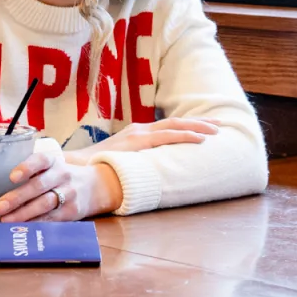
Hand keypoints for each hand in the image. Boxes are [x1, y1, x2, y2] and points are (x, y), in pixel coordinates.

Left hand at [0, 150, 121, 222]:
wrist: (94, 186)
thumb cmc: (59, 176)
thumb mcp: (50, 166)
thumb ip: (30, 172)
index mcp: (53, 161)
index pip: (40, 160)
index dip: (26, 167)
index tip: (12, 177)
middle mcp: (62, 175)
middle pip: (39, 186)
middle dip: (18, 197)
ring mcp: (68, 194)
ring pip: (45, 204)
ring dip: (24, 214)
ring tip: (6, 220)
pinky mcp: (71, 212)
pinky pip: (52, 218)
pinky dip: (37, 224)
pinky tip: (23, 228)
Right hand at [64, 117, 217, 164]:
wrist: (75, 168)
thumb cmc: (96, 169)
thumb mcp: (121, 162)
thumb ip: (137, 163)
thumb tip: (152, 173)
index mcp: (136, 134)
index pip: (168, 127)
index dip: (189, 126)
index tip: (208, 128)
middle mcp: (138, 130)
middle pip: (175, 122)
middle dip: (199, 123)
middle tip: (221, 125)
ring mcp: (137, 134)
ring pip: (174, 126)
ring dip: (197, 128)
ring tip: (216, 131)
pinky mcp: (136, 142)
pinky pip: (166, 137)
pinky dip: (185, 136)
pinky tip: (201, 140)